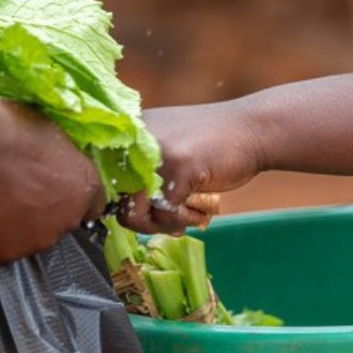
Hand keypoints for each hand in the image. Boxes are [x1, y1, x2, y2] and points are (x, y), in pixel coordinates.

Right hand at [0, 101, 104, 263]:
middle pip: (59, 221)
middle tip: (17, 187)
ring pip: (29, 236)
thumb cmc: (11, 131)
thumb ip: (56, 157)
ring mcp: (36, 241)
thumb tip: (47, 159)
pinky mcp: (3, 253)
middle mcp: (67, 220)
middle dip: (42, 209)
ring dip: (16, 222)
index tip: (56, 187)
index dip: (71, 195)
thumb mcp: (48, 132)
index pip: (92, 203)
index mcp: (84, 186)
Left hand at [120, 102, 263, 233]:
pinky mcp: (178, 167)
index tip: (144, 209)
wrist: (251, 129)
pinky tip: (199, 208)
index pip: (101, 178)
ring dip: (162, 224)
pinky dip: (184, 220)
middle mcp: (135, 139)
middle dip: (142, 220)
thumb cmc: (210, 143)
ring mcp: (156, 152)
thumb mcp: (165, 145)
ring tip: (186, 212)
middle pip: (114, 200)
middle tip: (168, 219)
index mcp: (128, 132)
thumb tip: (119, 210)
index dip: (119, 203)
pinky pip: (166, 214)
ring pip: (135, 213)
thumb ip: (141, 169)